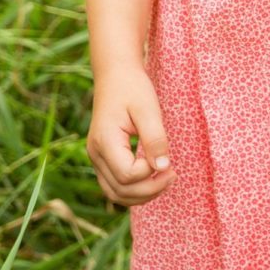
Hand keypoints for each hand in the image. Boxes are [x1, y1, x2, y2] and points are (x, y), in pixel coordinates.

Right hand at [86, 65, 175, 207]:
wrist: (116, 75)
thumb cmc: (133, 88)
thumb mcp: (148, 109)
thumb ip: (155, 138)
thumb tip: (163, 168)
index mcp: (104, 141)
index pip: (127, 175)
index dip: (149, 172)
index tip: (166, 158)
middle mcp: (95, 154)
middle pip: (120, 191)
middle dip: (150, 190)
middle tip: (173, 175)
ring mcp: (96, 158)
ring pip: (116, 194)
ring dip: (142, 195)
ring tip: (165, 180)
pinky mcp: (103, 159)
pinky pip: (115, 185)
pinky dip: (134, 190)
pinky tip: (153, 178)